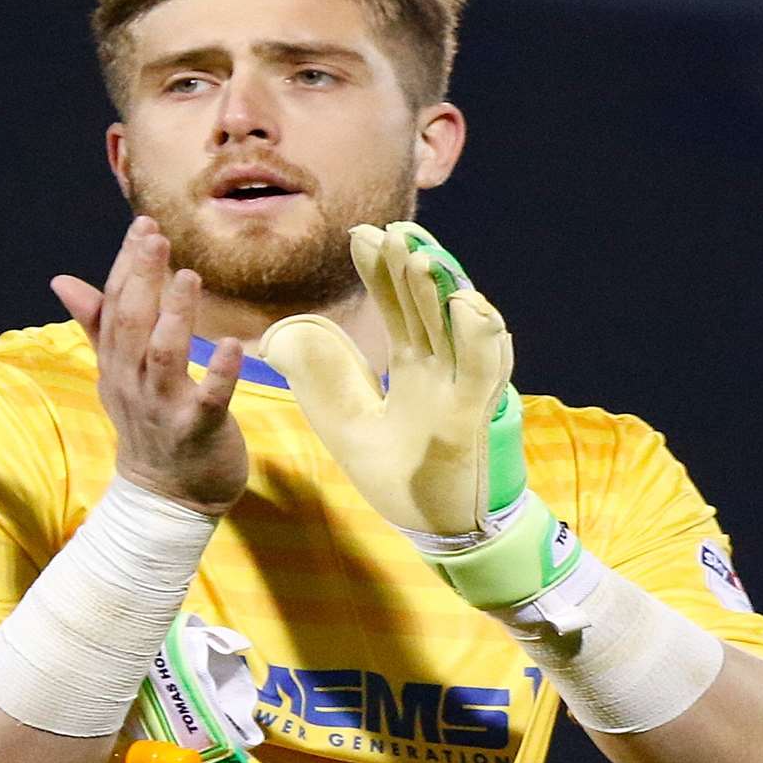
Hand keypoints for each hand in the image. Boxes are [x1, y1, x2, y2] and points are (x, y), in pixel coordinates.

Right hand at [52, 217, 247, 515]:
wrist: (166, 498)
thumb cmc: (149, 426)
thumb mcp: (117, 375)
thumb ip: (97, 325)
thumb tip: (62, 280)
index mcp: (114, 365)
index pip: (113, 308)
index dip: (125, 266)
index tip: (142, 227)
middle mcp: (133, 383)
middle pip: (131, 325)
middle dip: (142, 279)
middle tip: (156, 237)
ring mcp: (163, 408)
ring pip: (162, 356)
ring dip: (175, 316)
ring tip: (189, 278)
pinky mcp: (198, 430)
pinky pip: (209, 399)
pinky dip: (222, 373)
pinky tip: (237, 346)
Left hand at [258, 222, 514, 535]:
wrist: (436, 531)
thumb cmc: (400, 479)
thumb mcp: (346, 424)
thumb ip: (319, 380)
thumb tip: (277, 338)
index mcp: (415, 370)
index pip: (400, 309)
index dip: (383, 273)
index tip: (364, 235)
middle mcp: (443, 370)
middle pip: (427, 308)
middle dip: (409, 268)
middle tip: (389, 231)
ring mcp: (462, 389)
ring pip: (458, 326)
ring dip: (442, 290)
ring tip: (419, 254)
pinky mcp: (477, 416)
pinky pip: (484, 369)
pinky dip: (478, 335)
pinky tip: (462, 303)